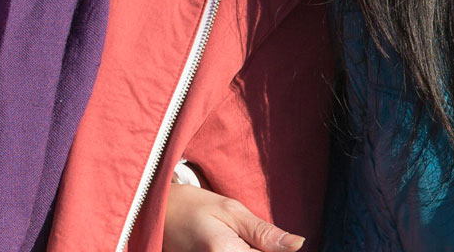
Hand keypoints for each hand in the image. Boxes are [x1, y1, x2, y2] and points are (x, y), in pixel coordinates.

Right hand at [162, 184, 302, 251]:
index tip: (263, 238)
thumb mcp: (231, 210)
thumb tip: (298, 245)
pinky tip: (234, 246)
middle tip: (247, 238)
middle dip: (260, 251)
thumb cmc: (192, 206)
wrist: (155, 214)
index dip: (275, 249)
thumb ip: (264, 232)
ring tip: (239, 242)